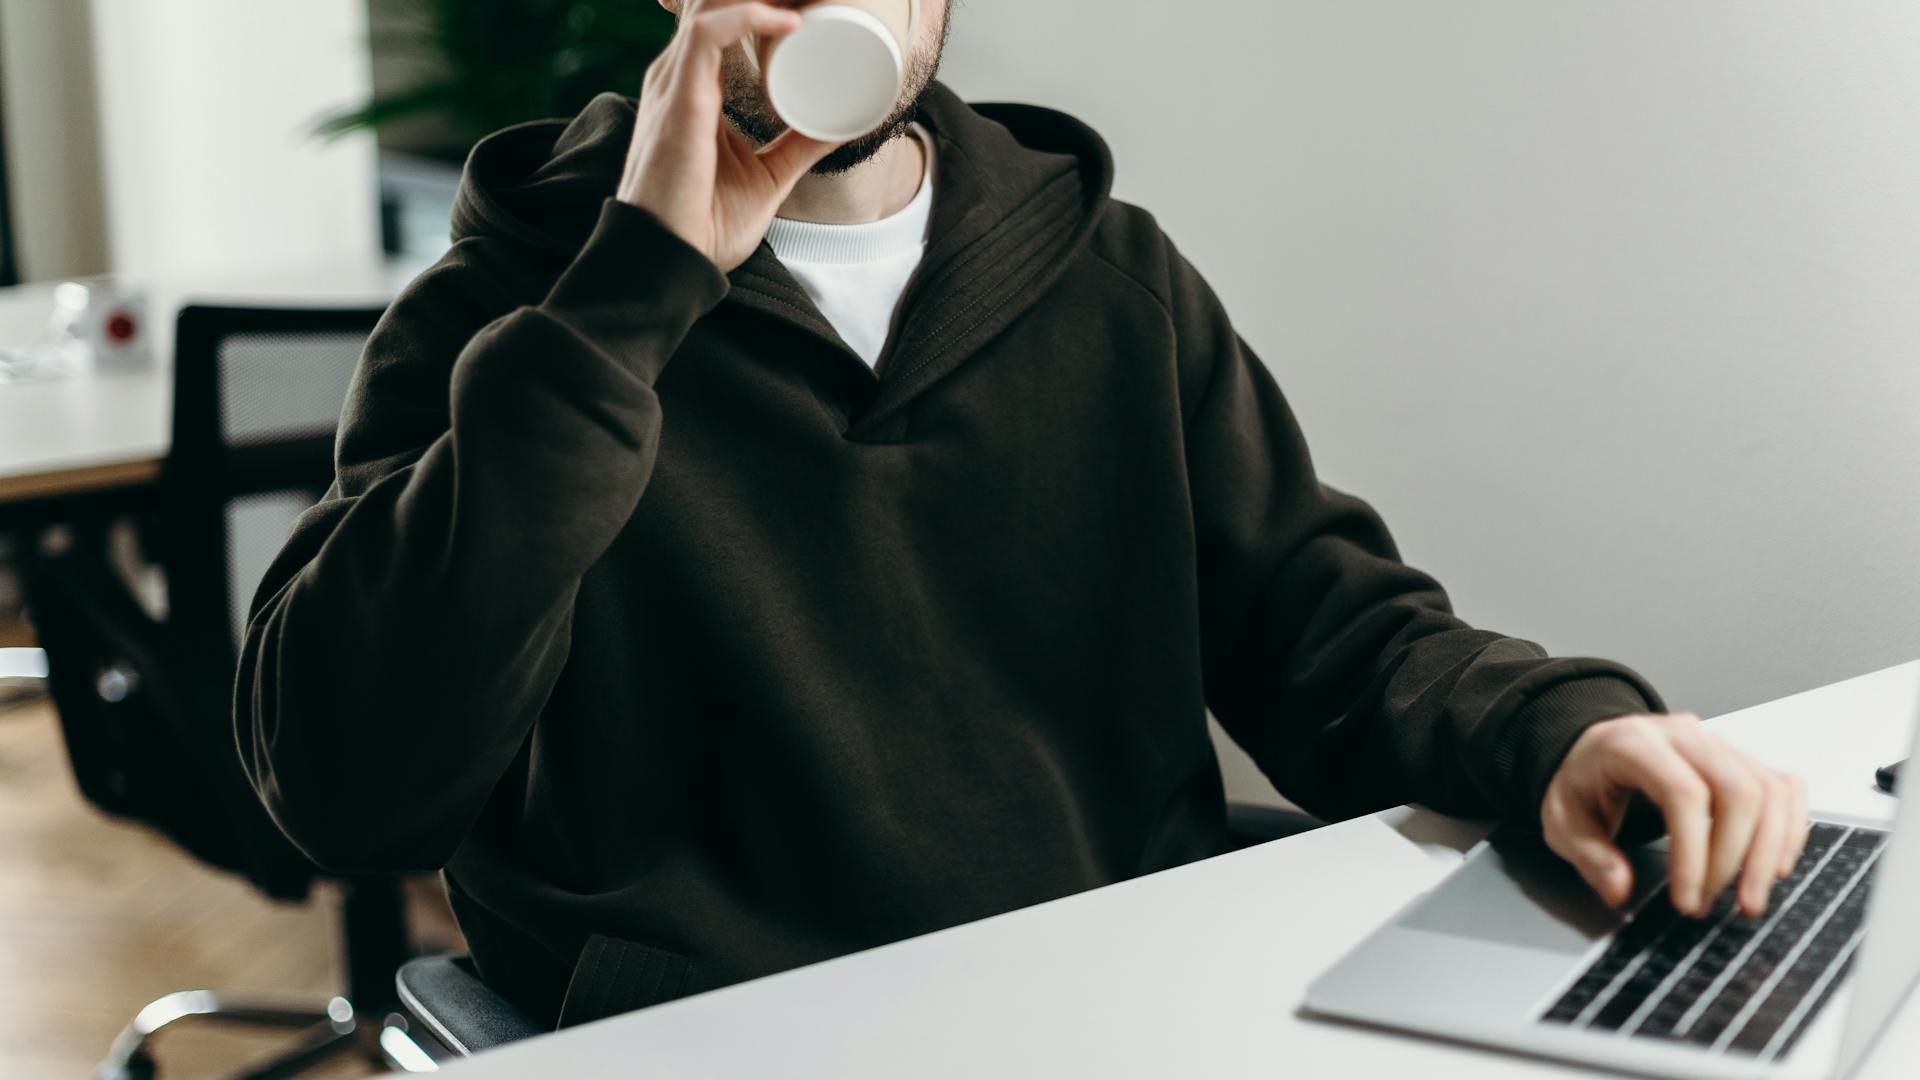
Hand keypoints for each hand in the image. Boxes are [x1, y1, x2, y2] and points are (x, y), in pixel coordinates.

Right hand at [618, 0, 843, 271]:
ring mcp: (674, 82)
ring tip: (805, 0)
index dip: (760, 1)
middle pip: (713, 0)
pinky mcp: (678, 98)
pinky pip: (708, 34)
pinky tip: (789, 21)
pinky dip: (748, 16)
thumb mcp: (768, 175)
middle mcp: (678, 73)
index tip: (807, 5)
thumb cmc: (706, 224)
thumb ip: (799, 146)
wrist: (671, 261)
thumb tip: (842, 124)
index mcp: (694, 84)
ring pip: (709, 4)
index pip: (721, 16)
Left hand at [1541, 713, 1809, 918]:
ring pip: (1769, 790)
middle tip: (1716, 906)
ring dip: (1770, 852)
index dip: (1694, 853)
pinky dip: (1789, 829)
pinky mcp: (1742, 760)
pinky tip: (1774, 868)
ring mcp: (1719, 744)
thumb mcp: (1562, 819)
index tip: (1687, 902)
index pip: (1683, 793)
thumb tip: (1619, 890)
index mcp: (1634, 743)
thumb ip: (1589, 854)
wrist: (1594, 749)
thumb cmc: (1582, 781)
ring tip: (1749, 901)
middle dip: (1735, 858)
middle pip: (1738, 789)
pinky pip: (1784, 788)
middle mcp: (1685, 735)